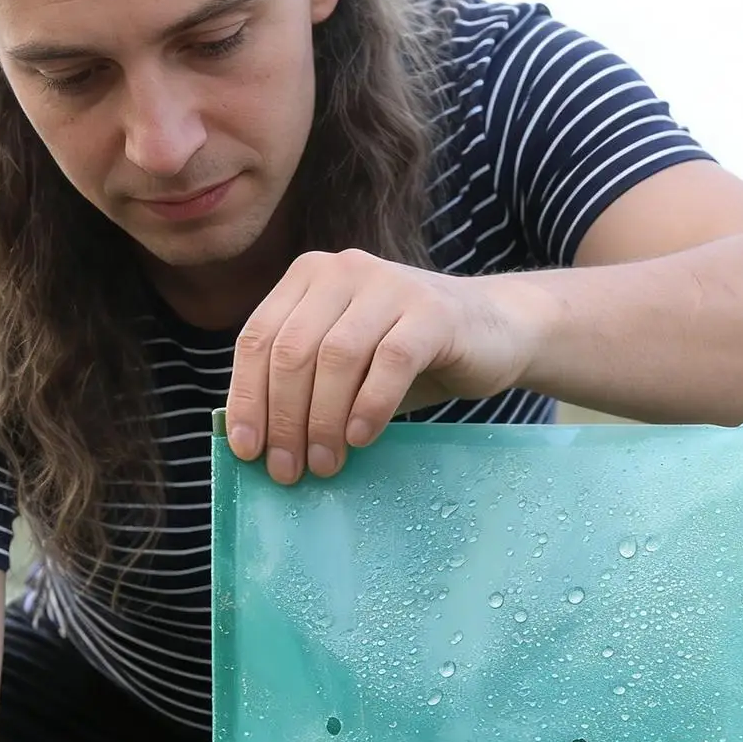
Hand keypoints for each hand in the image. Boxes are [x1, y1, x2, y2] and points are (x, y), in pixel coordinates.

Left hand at [224, 248, 532, 484]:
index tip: (247, 452)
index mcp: (309, 278)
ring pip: (336, 357)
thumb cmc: (408, 359)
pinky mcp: (432, 310)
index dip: (247, 399)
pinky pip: (389, 362)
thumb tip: (253, 444)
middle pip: (293, 351)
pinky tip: (361, 438)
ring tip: (325, 465)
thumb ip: (301, 388)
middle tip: (288, 470)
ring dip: (323, 421)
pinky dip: (369, 407)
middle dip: (284, 420)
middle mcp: (343, 271)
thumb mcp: (344, 369)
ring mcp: (388, 285)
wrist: (495, 331)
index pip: (259, 339)